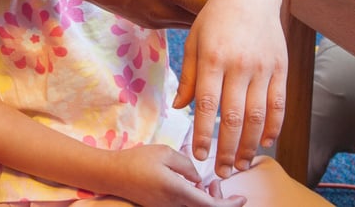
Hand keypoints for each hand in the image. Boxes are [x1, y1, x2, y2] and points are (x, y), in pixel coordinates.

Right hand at [102, 145, 246, 206]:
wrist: (112, 175)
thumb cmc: (137, 161)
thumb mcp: (165, 153)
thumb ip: (188, 165)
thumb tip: (199, 178)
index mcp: (177, 191)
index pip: (211, 206)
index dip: (230, 204)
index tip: (242, 198)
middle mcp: (174, 205)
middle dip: (220, 200)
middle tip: (218, 184)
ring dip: (208, 201)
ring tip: (208, 184)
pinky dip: (196, 201)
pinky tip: (193, 188)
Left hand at [174, 0, 286, 177]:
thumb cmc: (215, 18)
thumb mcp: (194, 41)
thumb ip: (188, 76)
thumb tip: (181, 108)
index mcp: (213, 58)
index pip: (207, 105)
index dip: (202, 133)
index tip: (197, 154)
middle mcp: (240, 65)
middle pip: (234, 116)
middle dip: (227, 148)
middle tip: (221, 170)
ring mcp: (263, 67)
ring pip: (259, 115)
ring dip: (250, 145)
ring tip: (241, 163)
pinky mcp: (281, 68)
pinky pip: (279, 104)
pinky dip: (274, 126)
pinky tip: (265, 142)